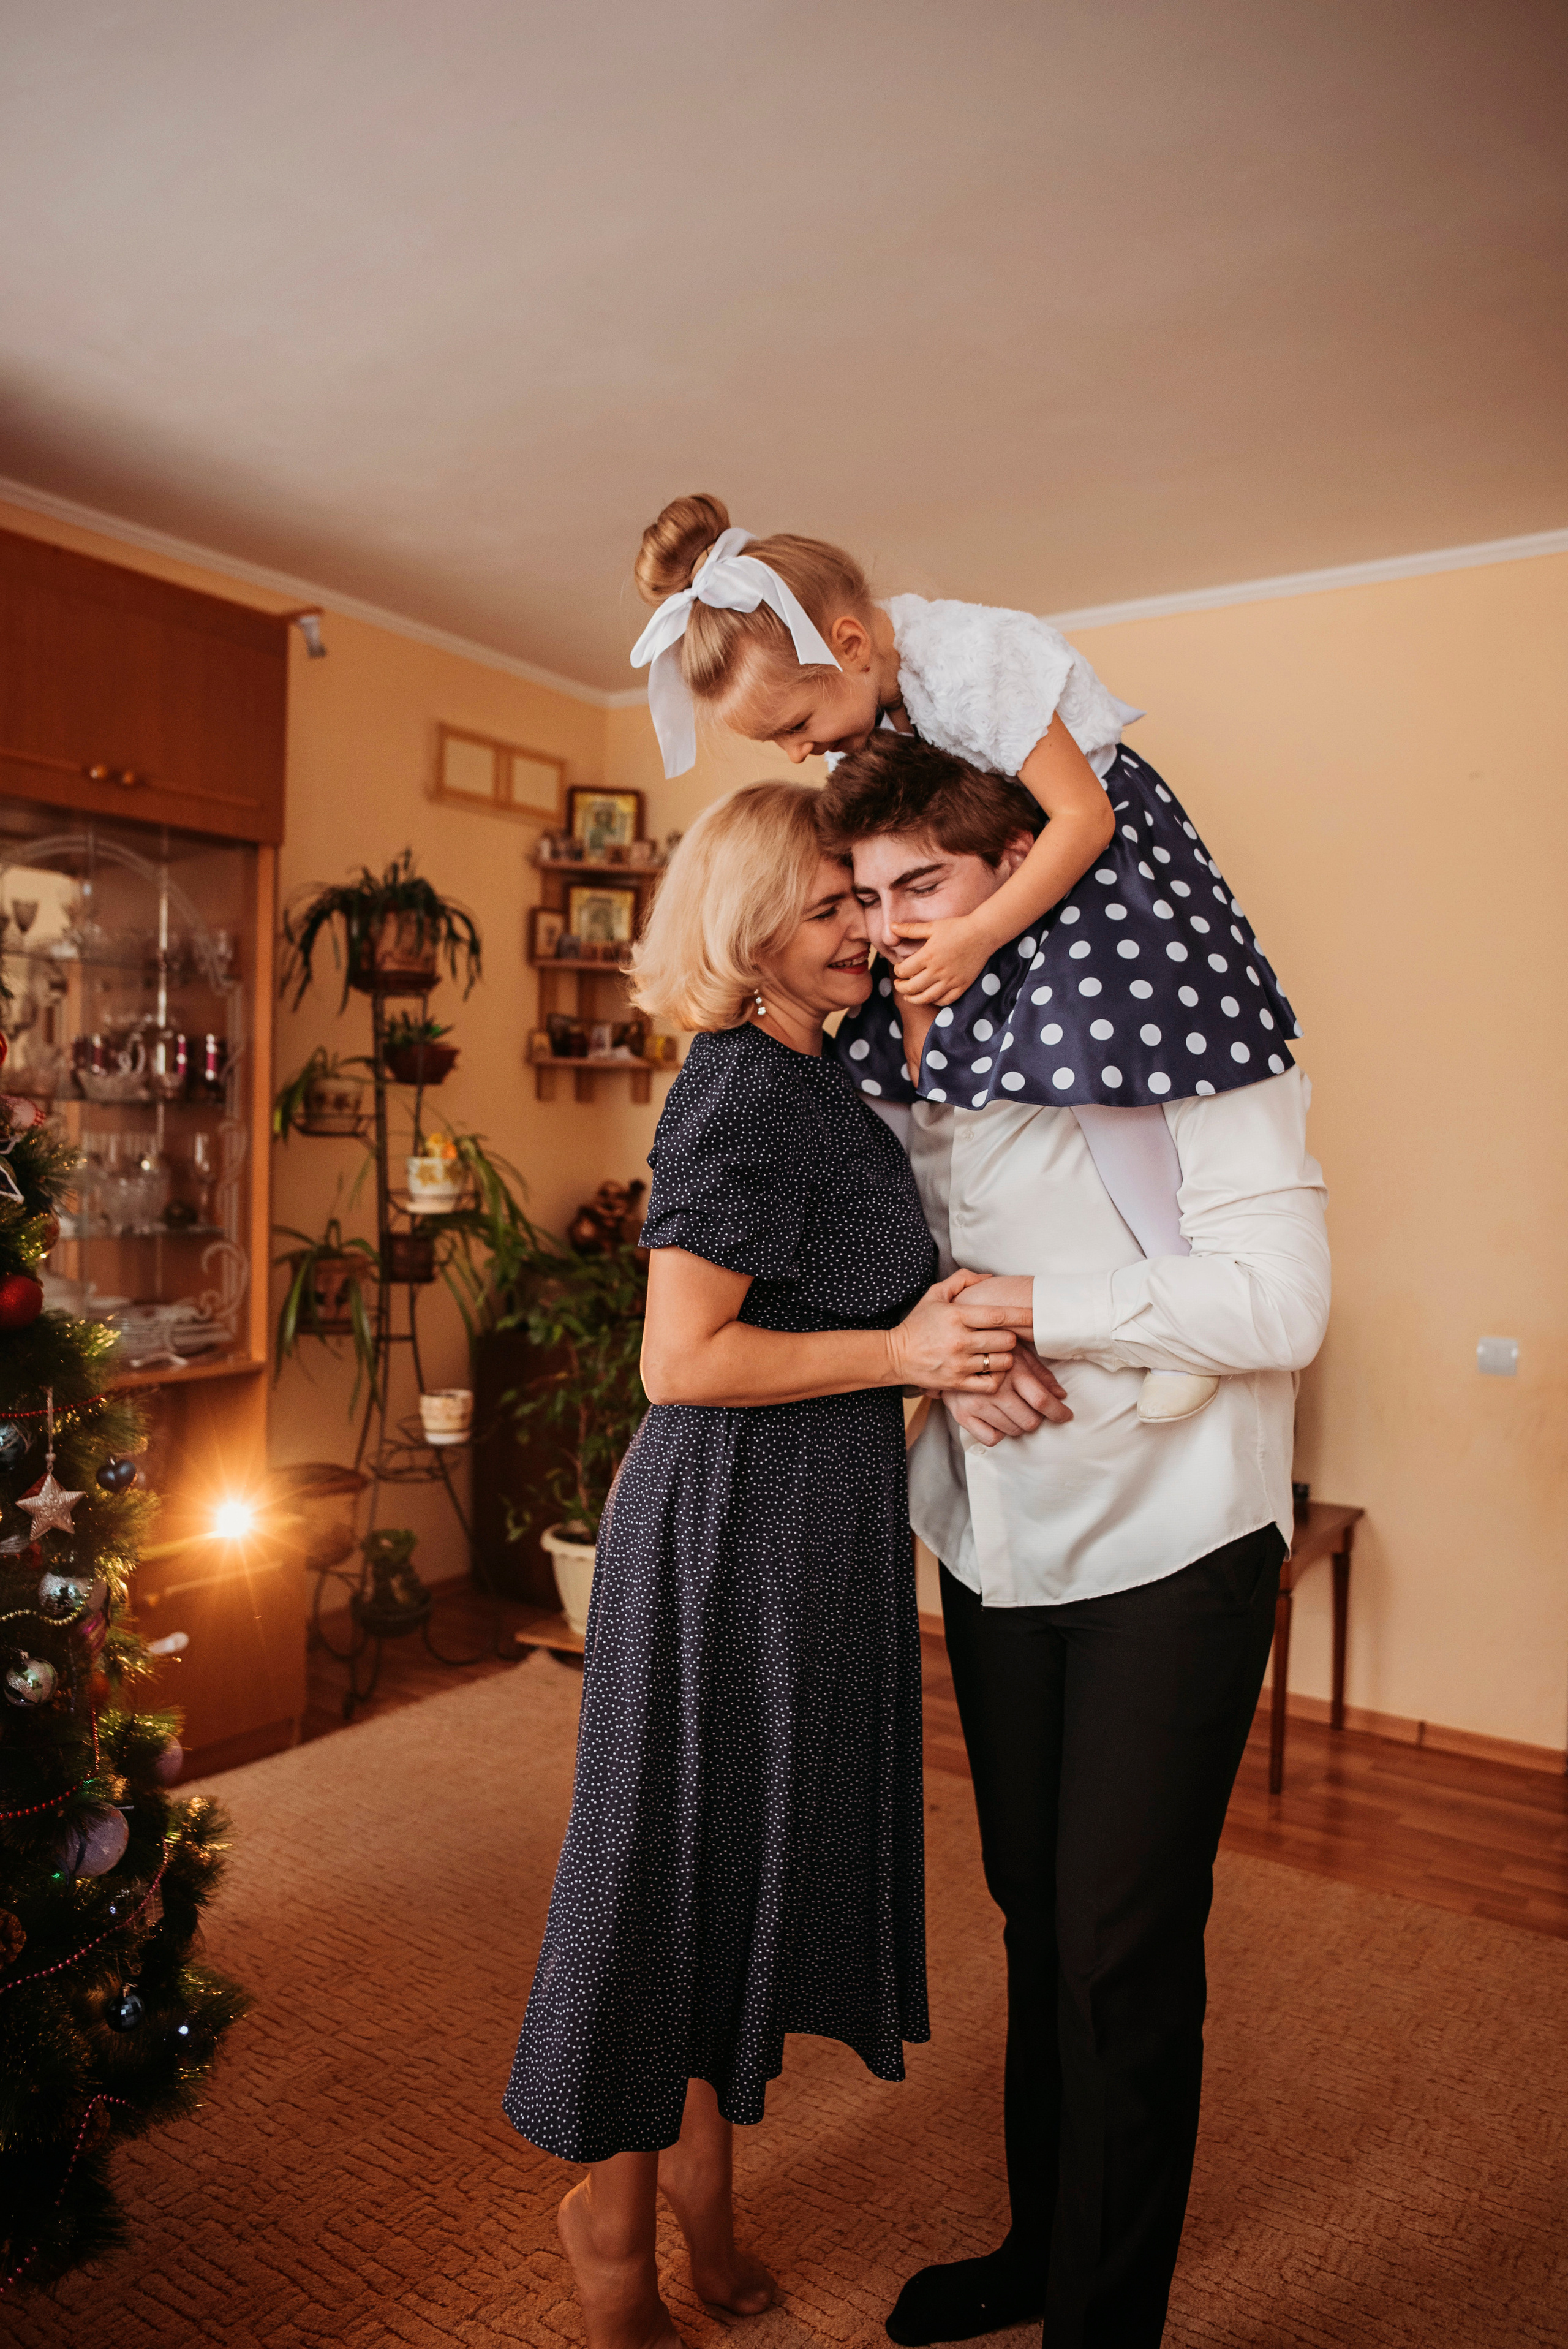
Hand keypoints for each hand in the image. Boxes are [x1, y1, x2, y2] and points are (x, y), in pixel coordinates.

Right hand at [887, 1270, 1016, 1392]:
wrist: (895, 1355)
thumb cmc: (918, 1324)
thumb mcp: (935, 1295)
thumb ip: (962, 1281)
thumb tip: (989, 1277)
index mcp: (956, 1316)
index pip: (998, 1315)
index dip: (1022, 1315)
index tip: (1038, 1315)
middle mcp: (960, 1341)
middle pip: (1006, 1340)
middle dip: (1010, 1337)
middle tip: (1003, 1336)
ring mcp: (959, 1364)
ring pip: (1002, 1362)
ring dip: (1005, 1357)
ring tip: (996, 1352)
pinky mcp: (958, 1384)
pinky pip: (992, 1383)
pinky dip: (997, 1377)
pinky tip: (991, 1370)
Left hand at [890, 915, 997, 1006]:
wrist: (983, 933)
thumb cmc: (957, 927)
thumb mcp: (932, 926)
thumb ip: (910, 929)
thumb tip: (891, 927)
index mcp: (927, 956)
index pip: (904, 971)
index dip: (897, 971)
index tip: (899, 968)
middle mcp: (937, 971)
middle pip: (912, 987)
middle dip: (901, 987)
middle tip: (899, 984)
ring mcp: (950, 981)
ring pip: (927, 998)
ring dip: (914, 999)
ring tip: (909, 996)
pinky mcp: (962, 985)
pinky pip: (945, 1000)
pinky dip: (935, 1001)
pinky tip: (930, 997)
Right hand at [945, 1343, 1072, 1446]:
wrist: (950, 1351)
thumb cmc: (990, 1351)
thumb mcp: (1018, 1353)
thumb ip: (1040, 1374)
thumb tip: (1061, 1395)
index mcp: (1012, 1371)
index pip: (1042, 1400)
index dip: (1059, 1412)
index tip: (1066, 1415)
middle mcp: (994, 1390)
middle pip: (1030, 1421)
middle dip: (1038, 1418)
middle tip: (1033, 1410)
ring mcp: (977, 1404)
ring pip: (1013, 1431)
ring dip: (1019, 1425)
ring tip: (1014, 1411)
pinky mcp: (963, 1415)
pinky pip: (991, 1438)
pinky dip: (999, 1433)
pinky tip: (998, 1420)